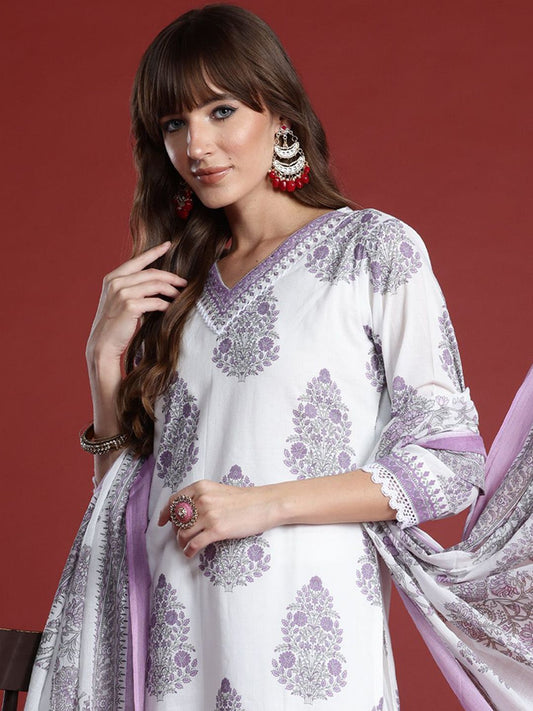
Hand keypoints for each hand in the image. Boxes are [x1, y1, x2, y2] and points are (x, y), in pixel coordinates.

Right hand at [86, 241, 186, 363]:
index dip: (154, 252)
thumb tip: (155, 281)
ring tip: (180, 296)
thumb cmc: (113, 323)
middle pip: (152, 273)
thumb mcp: (117, 299)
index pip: (137, 260)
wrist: (103, 343)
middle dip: (171, 277)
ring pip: (156, 286)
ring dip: (172, 291)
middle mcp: (116, 283)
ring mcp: (122, 294)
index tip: (168, 245)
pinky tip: (170, 309)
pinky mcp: (130, 306)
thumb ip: (130, 287)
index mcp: (112, 278)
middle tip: (184, 283)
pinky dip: (166, 305)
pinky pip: (156, 302)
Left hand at [158, 480, 278, 557]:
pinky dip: (189, 551)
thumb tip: (185, 513)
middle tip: (181, 536)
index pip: (174, 500)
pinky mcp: (216, 530)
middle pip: (177, 519)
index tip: (161, 521)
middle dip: (176, 530)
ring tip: (186, 546)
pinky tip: (190, 553)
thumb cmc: (244, 499)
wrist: (264, 504)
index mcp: (201, 487)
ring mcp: (208, 515)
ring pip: (183, 533)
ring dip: (182, 542)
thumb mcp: (218, 491)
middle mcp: (202, 499)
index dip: (165, 513)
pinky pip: (194, 544)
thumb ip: (201, 498)